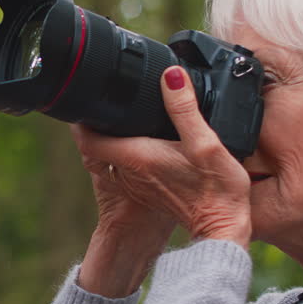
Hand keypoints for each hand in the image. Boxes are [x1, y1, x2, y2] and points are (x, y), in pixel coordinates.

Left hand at [75, 66, 251, 245]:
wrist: (223, 228)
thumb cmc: (216, 189)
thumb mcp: (205, 142)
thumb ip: (184, 108)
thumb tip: (170, 76)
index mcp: (136, 157)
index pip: (87, 141)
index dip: (79, 121)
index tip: (82, 102)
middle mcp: (130, 173)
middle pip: (93, 149)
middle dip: (92, 126)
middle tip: (100, 105)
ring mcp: (138, 185)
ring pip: (107, 159)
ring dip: (107, 140)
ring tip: (116, 118)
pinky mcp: (150, 191)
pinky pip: (123, 169)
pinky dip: (123, 152)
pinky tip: (141, 141)